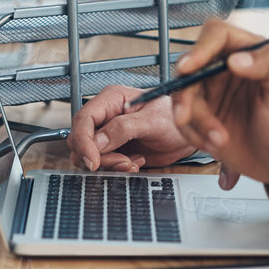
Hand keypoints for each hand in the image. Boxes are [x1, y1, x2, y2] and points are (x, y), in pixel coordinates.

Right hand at [70, 86, 195, 172]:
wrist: (188, 135)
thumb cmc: (175, 118)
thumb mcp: (153, 121)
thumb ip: (124, 128)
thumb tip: (97, 142)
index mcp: (111, 100)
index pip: (83, 119)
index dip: (83, 142)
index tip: (93, 161)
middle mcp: (106, 116)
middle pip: (81, 139)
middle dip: (98, 156)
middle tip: (123, 162)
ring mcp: (108, 134)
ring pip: (89, 154)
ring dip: (109, 164)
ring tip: (133, 163)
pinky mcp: (114, 149)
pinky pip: (103, 163)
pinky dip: (116, 168)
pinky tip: (136, 162)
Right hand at [169, 20, 268, 195]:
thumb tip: (237, 58)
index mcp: (248, 51)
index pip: (216, 35)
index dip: (199, 48)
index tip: (189, 68)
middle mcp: (225, 68)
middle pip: (190, 67)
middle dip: (187, 96)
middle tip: (186, 117)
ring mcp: (212, 92)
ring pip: (184, 96)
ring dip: (195, 122)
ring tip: (219, 140)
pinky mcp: (203, 116)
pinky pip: (184, 120)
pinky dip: (193, 135)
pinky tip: (214, 144)